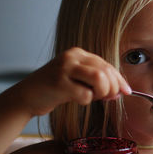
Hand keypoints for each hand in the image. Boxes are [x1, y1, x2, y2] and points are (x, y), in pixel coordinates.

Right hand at [13, 47, 130, 115]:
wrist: (26, 97)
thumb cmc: (54, 90)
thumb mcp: (77, 80)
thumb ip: (97, 82)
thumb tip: (120, 91)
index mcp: (78, 53)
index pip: (107, 64)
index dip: (119, 79)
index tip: (126, 91)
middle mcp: (72, 56)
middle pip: (105, 71)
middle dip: (112, 88)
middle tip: (108, 98)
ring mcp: (64, 68)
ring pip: (99, 78)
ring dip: (101, 92)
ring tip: (93, 97)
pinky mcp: (58, 83)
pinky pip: (85, 94)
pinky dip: (86, 100)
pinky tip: (76, 100)